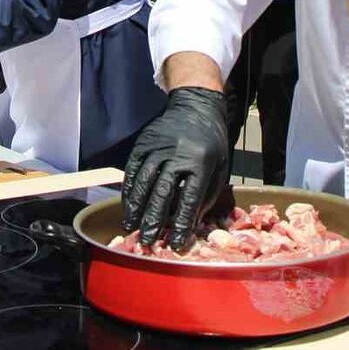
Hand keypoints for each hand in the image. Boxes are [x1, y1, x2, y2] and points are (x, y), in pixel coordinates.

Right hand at [121, 87, 228, 249]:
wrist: (196, 106)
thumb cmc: (212, 142)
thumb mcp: (220, 167)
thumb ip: (207, 194)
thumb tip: (190, 222)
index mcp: (201, 162)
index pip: (189, 199)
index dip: (181, 223)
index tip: (174, 242)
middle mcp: (177, 154)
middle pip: (162, 192)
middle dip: (153, 219)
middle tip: (147, 240)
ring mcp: (157, 146)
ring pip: (143, 181)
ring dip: (136, 207)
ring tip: (132, 226)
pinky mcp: (144, 142)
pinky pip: (133, 168)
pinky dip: (129, 189)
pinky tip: (128, 205)